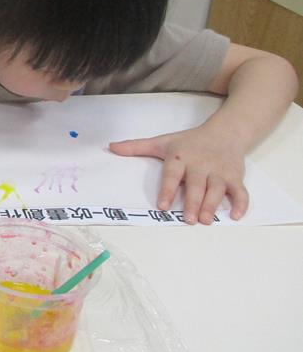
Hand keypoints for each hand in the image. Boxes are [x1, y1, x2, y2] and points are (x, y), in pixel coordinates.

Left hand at [109, 126, 247, 223]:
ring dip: (213, 205)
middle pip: (197, 185)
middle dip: (193, 203)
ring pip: (218, 189)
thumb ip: (136, 147)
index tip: (162, 206)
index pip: (172, 174)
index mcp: (180, 157)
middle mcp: (200, 164)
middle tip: (189, 220)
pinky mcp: (235, 176)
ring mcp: (219, 171)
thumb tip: (110, 146)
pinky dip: (241, 203)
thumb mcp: (162, 142)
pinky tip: (236, 215)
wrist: (225, 131)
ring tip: (206, 220)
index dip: (168, 190)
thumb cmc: (189, 141)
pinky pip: (240, 191)